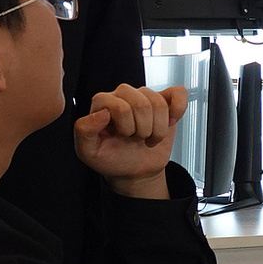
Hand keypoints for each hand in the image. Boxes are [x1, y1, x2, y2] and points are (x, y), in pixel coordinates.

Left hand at [74, 84, 186, 198]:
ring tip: (149, 137)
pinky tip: (171, 122)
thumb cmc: (111, 159)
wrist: (135, 170)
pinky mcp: (165, 101)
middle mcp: (123, 95)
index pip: (120, 106)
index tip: (122, 137)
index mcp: (102, 103)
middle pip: (141, 103)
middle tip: (136, 138)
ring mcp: (145, 97)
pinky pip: (178, 93)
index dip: (126, 126)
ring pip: (159, 102)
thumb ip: (84, 131)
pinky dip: (178, 109)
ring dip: (158, 128)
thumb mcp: (88, 152)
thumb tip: (102, 113)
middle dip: (143, 128)